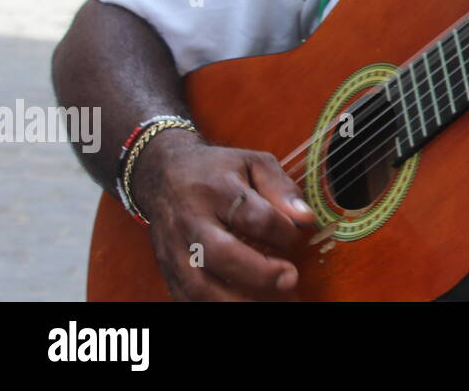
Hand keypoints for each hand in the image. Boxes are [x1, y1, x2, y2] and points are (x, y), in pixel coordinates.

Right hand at [130, 130, 315, 300]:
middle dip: (259, 272)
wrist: (163, 176)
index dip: (281, 230)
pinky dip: (213, 306)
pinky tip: (243, 304)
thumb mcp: (254, 164)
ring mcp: (175, 248)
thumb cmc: (218, 170)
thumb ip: (282, 188)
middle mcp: (191, 220)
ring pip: (199, 284)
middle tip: (289, 278)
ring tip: (270, 303)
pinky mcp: (167, 269)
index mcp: (216, 189)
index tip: (295, 236)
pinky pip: (186, 297)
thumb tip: (306, 219)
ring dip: (236, 300)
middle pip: (220, 253)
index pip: (252, 215)